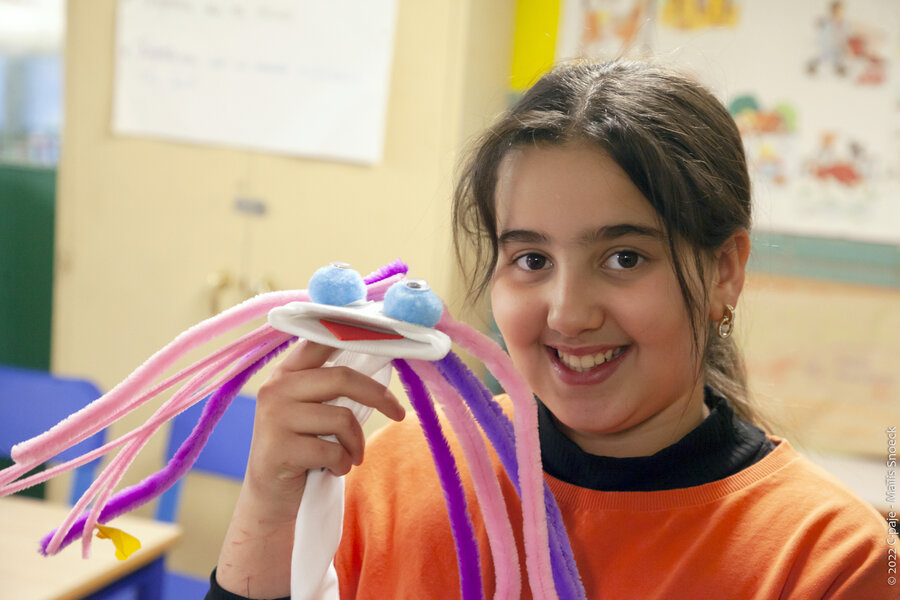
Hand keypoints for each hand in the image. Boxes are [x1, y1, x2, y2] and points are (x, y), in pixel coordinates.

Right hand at [244, 340, 405, 520]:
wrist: (271, 496)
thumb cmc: (303, 448)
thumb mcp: (312, 410)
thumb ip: (333, 385)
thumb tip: (381, 359)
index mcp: (286, 372)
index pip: (319, 341)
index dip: (351, 335)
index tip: (385, 338)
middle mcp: (276, 388)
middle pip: (342, 377)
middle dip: (379, 397)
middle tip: (398, 413)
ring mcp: (274, 418)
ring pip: (342, 418)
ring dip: (357, 444)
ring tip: (350, 456)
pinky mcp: (278, 449)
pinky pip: (332, 451)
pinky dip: (343, 464)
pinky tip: (333, 469)